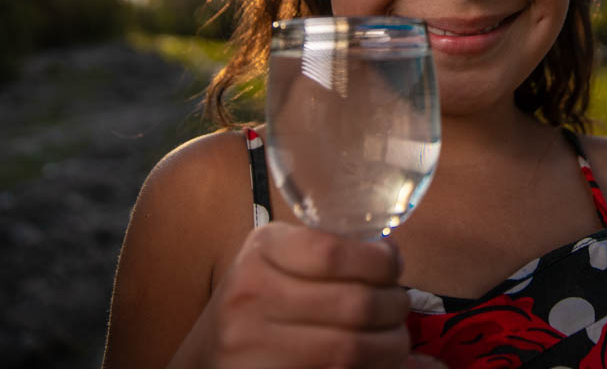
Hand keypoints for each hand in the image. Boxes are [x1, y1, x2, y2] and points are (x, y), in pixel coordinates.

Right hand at [173, 221, 411, 368]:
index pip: (332, 251)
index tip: (394, 265)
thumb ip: (330, 251)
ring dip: (390, 345)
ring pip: (350, 348)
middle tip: (399, 307)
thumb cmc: (258, 301)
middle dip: (394, 306)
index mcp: (262, 250)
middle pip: (352, 302)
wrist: (206, 356)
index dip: (378, 261)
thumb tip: (396, 257)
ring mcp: (252, 344)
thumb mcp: (279, 260)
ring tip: (394, 340)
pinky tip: (377, 364)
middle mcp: (251, 295)